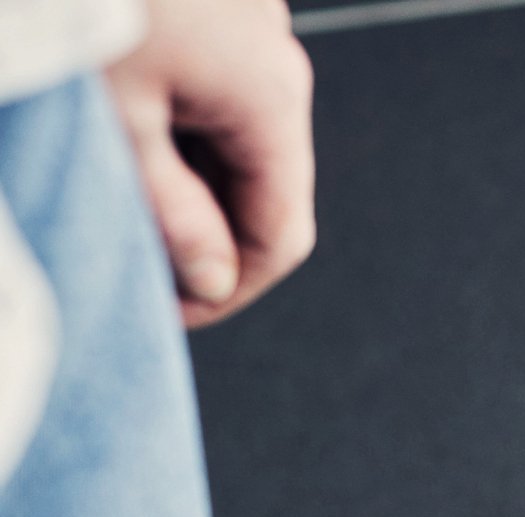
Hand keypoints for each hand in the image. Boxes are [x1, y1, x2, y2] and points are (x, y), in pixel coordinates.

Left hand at [104, 0, 315, 327]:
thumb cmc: (77, 0)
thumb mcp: (113, 122)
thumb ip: (170, 213)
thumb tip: (210, 279)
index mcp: (269, 98)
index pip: (280, 236)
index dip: (226, 290)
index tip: (163, 311)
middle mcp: (276, 63)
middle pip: (261, 187)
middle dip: (200, 232)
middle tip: (125, 253)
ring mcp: (250, 28)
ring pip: (231, 139)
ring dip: (180, 178)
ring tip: (109, 183)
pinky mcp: (216, 7)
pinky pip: (209, 88)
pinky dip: (170, 122)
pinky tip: (114, 120)